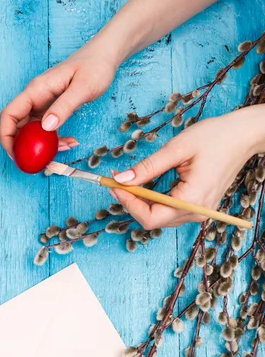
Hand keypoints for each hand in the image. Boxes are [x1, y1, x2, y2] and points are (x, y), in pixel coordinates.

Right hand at [0, 43, 116, 156]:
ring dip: (44, 145)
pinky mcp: (53, 108)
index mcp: (36, 90)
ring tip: (65, 148)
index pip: (9, 114)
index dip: (6, 136)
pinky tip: (71, 142)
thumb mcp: (82, 88)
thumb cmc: (95, 66)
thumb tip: (45, 127)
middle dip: (25, 147)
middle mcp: (36, 97)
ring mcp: (43, 103)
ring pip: (33, 130)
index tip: (15, 154)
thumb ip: (64, 107)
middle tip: (40, 161)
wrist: (105, 56)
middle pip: (18, 126)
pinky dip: (55, 139)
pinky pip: (46, 129)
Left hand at [110, 107, 264, 228]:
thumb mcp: (177, 148)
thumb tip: (121, 178)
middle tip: (115, 181)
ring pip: (159, 217)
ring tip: (127, 181)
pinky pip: (169, 211)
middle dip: (131, 201)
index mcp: (192, 200)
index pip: (150, 217)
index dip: (128, 203)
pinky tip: (144, 185)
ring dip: (140, 202)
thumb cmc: (216, 137)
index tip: (113, 185)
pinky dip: (153, 201)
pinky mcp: (198, 207)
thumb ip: (148, 167)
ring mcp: (199, 212)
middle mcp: (196, 212)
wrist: (243, 136)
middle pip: (152, 220)